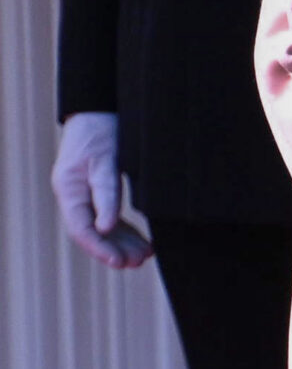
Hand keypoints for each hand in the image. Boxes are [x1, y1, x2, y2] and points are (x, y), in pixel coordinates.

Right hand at [51, 111, 152, 267]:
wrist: (100, 106)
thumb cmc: (101, 129)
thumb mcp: (106, 161)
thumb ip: (107, 194)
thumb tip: (106, 227)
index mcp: (69, 190)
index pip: (82, 229)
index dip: (100, 248)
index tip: (119, 261)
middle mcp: (74, 194)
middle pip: (92, 232)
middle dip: (114, 249)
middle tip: (138, 262)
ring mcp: (84, 193)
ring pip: (102, 227)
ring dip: (122, 242)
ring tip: (144, 255)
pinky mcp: (98, 188)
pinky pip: (109, 216)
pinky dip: (124, 229)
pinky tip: (140, 240)